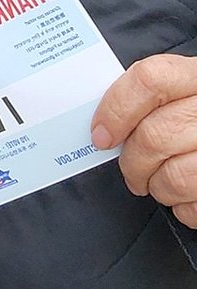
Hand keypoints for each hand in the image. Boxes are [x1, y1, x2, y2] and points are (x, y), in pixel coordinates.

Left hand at [92, 53, 196, 227]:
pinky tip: (186, 197)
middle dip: (132, 162)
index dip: (116, 110)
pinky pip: (196, 205)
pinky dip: (184, 208)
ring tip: (159, 185)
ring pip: (175, 176)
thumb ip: (152, 98)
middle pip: (156, 135)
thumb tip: (103, 126)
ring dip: (158, 187)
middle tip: (131, 171)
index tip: (100, 136)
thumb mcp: (186, 91)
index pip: (149, 80)